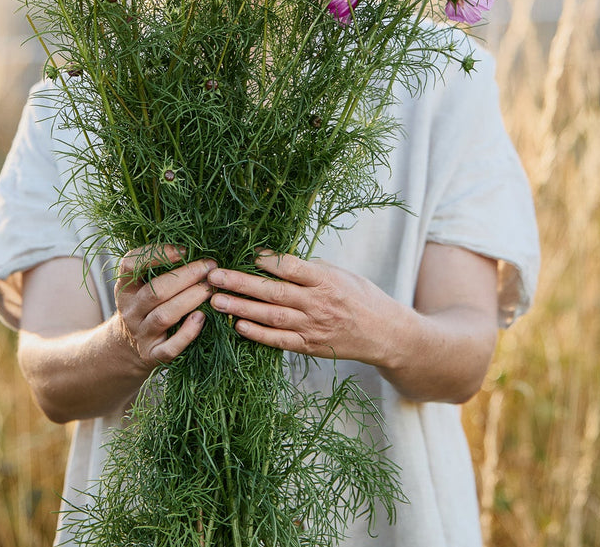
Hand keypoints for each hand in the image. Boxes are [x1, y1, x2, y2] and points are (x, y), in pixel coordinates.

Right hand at [113, 245, 216, 368]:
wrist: (129, 347)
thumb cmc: (145, 307)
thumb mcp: (141, 286)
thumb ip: (158, 268)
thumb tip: (194, 246)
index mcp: (125, 287)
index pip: (130, 264)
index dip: (156, 254)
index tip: (184, 250)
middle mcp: (130, 310)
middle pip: (155, 291)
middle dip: (186, 276)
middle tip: (210, 267)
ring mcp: (140, 334)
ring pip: (164, 315)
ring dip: (190, 299)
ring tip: (210, 288)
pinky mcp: (153, 355)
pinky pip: (170, 348)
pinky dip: (188, 333)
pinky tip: (202, 318)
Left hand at [206, 251, 398, 364]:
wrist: (385, 334)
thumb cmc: (361, 297)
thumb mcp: (340, 273)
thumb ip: (310, 268)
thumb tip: (276, 257)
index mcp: (325, 280)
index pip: (291, 267)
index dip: (267, 261)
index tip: (246, 253)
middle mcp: (317, 303)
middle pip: (273, 291)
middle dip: (241, 283)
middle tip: (214, 275)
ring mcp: (312, 327)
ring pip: (271, 316)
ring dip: (241, 308)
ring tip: (216, 300)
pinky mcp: (310, 346)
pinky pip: (279, 341)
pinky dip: (257, 334)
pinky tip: (237, 325)